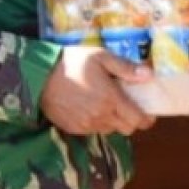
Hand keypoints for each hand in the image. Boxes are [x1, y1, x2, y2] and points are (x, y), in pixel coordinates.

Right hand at [40, 46, 155, 135]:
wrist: (39, 75)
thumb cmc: (73, 62)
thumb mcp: (101, 57)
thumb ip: (126, 68)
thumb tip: (149, 75)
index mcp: (111, 99)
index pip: (138, 120)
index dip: (147, 119)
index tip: (149, 113)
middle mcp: (100, 116)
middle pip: (126, 129)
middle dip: (132, 120)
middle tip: (129, 107)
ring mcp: (86, 125)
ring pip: (110, 130)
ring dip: (114, 121)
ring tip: (108, 104)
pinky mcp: (73, 128)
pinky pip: (93, 130)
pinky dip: (98, 122)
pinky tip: (91, 107)